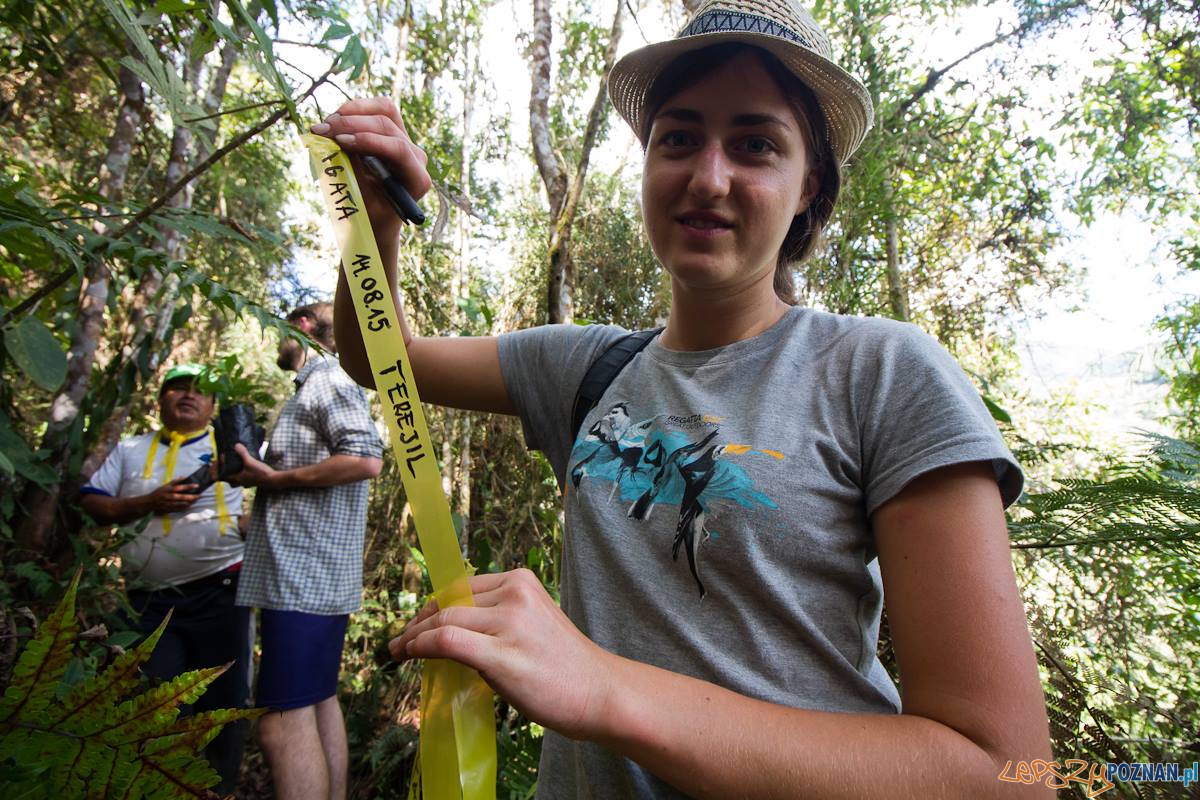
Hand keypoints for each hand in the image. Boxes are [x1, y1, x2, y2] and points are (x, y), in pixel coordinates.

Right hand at [147, 480, 201, 513]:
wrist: (149, 503)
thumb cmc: (158, 493)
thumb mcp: (165, 485)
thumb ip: (175, 481)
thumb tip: (184, 477)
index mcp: (168, 490)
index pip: (180, 487)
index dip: (189, 486)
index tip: (197, 485)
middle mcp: (168, 497)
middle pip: (182, 497)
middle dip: (192, 496)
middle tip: (200, 495)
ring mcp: (169, 504)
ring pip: (181, 504)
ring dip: (190, 502)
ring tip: (196, 500)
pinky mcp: (169, 509)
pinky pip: (178, 509)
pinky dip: (185, 508)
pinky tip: (190, 505)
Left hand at [226, 443, 279, 489]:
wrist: (273, 480)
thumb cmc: (260, 473)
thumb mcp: (250, 461)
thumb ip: (243, 453)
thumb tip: (236, 445)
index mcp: (237, 478)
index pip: (224, 475)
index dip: (221, 467)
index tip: (223, 458)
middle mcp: (241, 482)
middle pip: (229, 479)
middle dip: (227, 472)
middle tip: (227, 464)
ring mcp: (247, 483)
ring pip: (237, 479)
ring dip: (235, 473)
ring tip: (236, 466)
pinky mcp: (253, 482)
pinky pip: (244, 478)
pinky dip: (242, 474)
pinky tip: (246, 469)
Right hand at [310, 97, 431, 241]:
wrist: (379, 218)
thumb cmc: (372, 217)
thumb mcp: (362, 203)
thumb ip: (353, 173)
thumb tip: (333, 143)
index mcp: (417, 179)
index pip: (399, 149)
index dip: (368, 140)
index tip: (339, 141)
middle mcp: (416, 156)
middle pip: (388, 125)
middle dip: (352, 124)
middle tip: (321, 130)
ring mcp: (406, 141)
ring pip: (384, 110)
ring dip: (352, 112)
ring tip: (326, 124)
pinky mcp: (394, 131)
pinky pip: (377, 109)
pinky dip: (354, 111)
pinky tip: (335, 120)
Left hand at [390, 569, 616, 740]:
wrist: (598, 691)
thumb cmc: (565, 665)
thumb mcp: (533, 623)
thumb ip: (498, 619)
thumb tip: (453, 630)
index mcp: (521, 582)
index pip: (462, 588)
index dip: (433, 606)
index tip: (418, 624)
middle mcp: (515, 594)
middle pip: (449, 602)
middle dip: (419, 621)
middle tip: (402, 641)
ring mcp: (509, 623)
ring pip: (445, 620)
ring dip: (415, 636)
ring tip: (400, 651)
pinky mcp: (502, 654)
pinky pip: (448, 641)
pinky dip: (423, 646)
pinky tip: (413, 654)